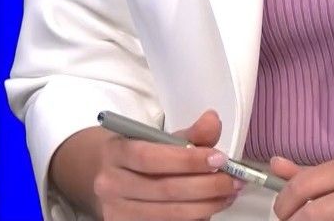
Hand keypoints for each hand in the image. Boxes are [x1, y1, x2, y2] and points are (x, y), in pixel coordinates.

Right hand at [91, 109, 246, 219]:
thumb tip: (213, 122)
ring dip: (206, 206)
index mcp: (116, 152)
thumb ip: (188, 133)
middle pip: (164, 189)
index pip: (151, 157)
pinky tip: (209, 208)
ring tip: (228, 194)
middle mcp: (110, 183)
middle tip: (234, 180)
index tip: (220, 159)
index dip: (188, 160)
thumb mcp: (154, 138)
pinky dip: (193, 219)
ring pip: (169, 214)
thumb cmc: (134, 154)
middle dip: (207, 186)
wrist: (99, 175)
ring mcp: (116, 211)